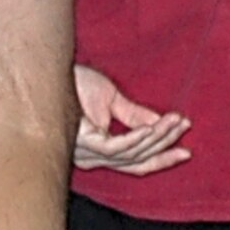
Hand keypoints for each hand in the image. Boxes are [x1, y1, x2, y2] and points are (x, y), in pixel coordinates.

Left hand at [72, 64, 191, 176]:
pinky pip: (116, 146)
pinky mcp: (83, 142)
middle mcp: (92, 157)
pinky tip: (153, 129)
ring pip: (130, 153)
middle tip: (186, 129)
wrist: (44, 69)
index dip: (161, 156)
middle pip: (136, 161)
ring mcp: (87, 152)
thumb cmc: (69, 82)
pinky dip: (137, 139)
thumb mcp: (110, 98)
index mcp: (98, 150)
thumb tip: (159, 122)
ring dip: (158, 137)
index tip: (186, 150)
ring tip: (177, 122)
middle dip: (165, 146)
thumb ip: (133, 114)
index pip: (135, 161)